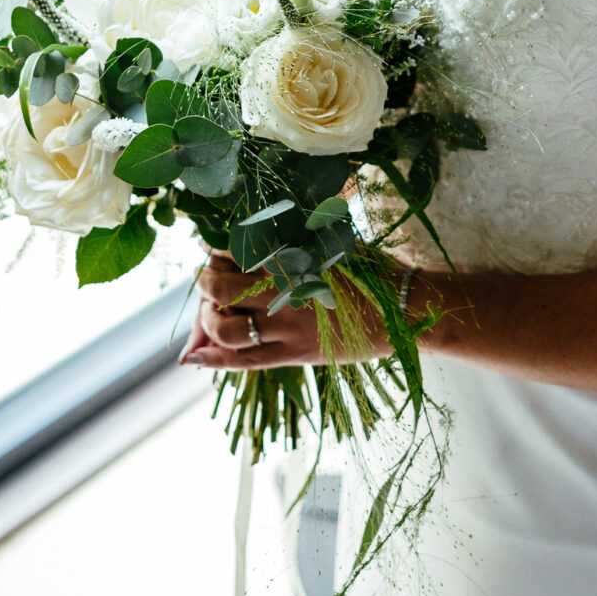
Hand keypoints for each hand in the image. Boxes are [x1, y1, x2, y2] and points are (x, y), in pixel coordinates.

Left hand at [178, 252, 387, 369]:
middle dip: (206, 282)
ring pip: (226, 328)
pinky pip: (245, 361)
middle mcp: (284, 293)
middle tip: (206, 278)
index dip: (217, 253)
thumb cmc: (371, 269)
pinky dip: (215, 359)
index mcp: (293, 259)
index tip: (214, 252)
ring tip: (212, 311)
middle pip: (221, 288)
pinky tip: (193, 357)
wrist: (402, 308)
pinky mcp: (294, 355)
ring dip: (208, 319)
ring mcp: (287, 328)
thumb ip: (296, 237)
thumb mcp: (332, 242)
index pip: (236, 252)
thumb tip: (260, 234)